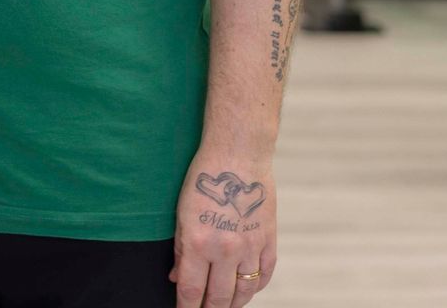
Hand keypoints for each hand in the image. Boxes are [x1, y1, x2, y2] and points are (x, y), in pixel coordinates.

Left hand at [171, 159, 276, 307]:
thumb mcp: (182, 214)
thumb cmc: (203, 179)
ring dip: (233, 304)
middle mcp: (226, 250)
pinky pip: (264, 274)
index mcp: (200, 243)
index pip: (193, 290)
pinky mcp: (269, 240)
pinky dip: (255, 286)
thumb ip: (181, 250)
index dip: (187, 307)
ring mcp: (251, 247)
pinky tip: (246, 289)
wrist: (238, 155)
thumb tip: (177, 277)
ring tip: (224, 307)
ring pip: (244, 291)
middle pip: (219, 297)